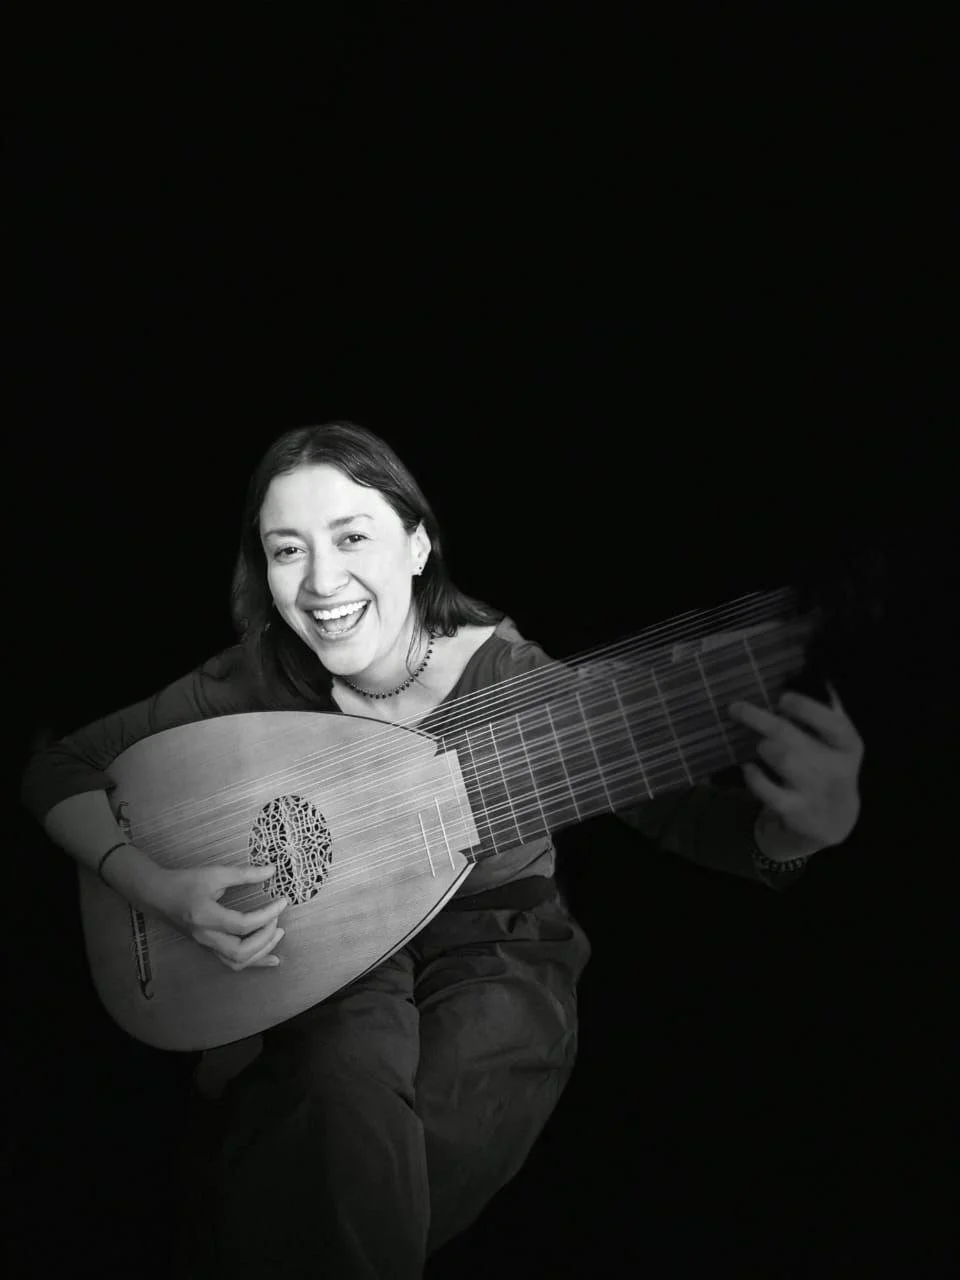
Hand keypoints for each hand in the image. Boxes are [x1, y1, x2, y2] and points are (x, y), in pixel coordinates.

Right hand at [145, 862, 288, 970]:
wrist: (157, 895)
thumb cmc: (184, 882)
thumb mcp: (214, 874)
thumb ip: (244, 874)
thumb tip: (272, 871)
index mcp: (205, 916)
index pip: (243, 924)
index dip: (267, 915)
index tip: (282, 902)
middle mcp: (205, 936)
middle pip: (240, 951)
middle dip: (265, 938)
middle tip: (277, 920)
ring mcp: (206, 944)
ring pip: (236, 962)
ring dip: (261, 952)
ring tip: (277, 935)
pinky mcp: (208, 946)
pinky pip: (231, 961)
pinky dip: (253, 961)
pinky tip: (271, 958)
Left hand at [728, 683, 863, 849]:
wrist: (833, 820)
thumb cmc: (828, 767)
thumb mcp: (837, 742)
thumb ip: (827, 711)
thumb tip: (811, 672)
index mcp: (847, 745)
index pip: (832, 723)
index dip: (806, 708)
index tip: (782, 698)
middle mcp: (834, 767)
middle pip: (792, 737)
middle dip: (760, 719)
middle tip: (736, 707)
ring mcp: (814, 790)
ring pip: (781, 758)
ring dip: (763, 746)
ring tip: (759, 744)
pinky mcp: (795, 810)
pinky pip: (768, 791)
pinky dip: (754, 777)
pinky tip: (748, 767)